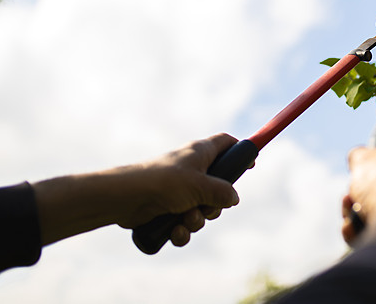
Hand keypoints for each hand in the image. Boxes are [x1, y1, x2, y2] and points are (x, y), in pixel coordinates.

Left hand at [34, 133, 240, 246]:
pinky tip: (174, 231)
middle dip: (215, 205)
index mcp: (200, 153)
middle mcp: (191, 169)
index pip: (225, 143)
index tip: (251, 163)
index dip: (239, 151)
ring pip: (202, 208)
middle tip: (208, 207)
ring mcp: (178, 190)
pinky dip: (182, 230)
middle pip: (218, 186)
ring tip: (184, 220)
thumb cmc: (162, 183)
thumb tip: (233, 198)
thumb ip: (222, 192)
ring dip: (197, 220)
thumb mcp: (200, 186)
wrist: (124, 198)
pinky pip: (185, 222)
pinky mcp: (167, 208)